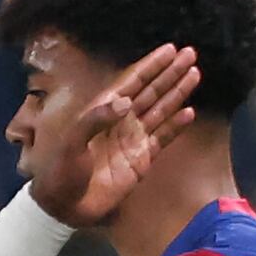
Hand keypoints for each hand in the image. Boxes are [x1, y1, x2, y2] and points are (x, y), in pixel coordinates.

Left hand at [20, 41, 205, 226]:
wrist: (65, 205)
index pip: (132, 81)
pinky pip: (163, 137)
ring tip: (195, 74)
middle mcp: (122, 119)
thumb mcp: (72, 142)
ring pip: (161, 109)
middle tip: (190, 54)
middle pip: (151, 90)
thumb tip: (126, 101)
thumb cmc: (60, 170)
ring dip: (177, 93)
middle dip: (169, 73)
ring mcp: (134, 138)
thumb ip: (96, 119)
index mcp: (103, 109)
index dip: (151, 65)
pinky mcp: (142, 159)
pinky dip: (176, 125)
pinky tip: (189, 112)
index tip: (170, 50)